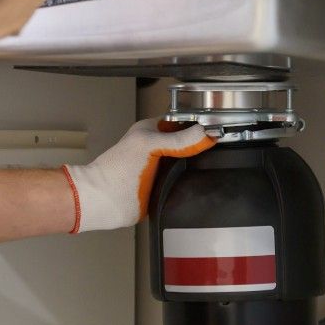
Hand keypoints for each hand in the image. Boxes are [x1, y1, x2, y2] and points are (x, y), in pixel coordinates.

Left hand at [62, 118, 213, 233]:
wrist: (104, 201)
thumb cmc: (115, 170)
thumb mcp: (150, 145)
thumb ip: (178, 139)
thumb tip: (204, 133)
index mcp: (153, 132)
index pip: (183, 123)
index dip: (199, 125)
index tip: (218, 128)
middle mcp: (159, 150)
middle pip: (189, 145)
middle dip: (202, 147)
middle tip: (220, 148)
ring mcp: (162, 170)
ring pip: (189, 165)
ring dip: (198, 168)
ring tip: (213, 166)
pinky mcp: (164, 189)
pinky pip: (184, 185)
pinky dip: (191, 186)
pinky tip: (200, 184)